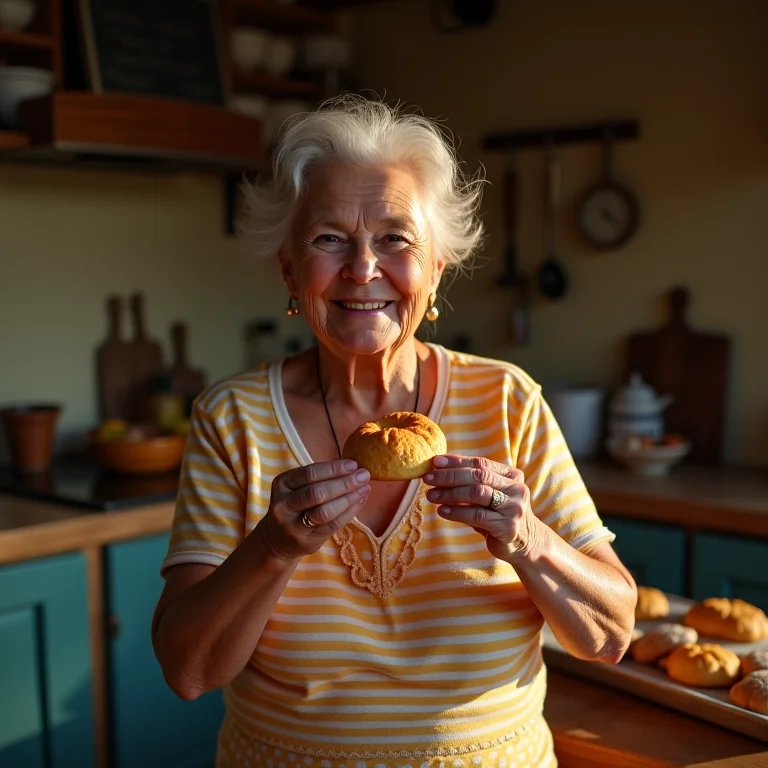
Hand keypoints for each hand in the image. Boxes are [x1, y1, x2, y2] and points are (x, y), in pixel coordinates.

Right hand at [260, 460, 369, 561]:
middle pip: (317, 492)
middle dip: (344, 483)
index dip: (333, 468)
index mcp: (282, 484)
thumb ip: (319, 478)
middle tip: (364, 476)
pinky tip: (359, 502)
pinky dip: (349, 512)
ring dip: (349, 498)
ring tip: (365, 489)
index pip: (309, 473)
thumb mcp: (296, 488)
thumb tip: (352, 468)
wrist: (278, 541)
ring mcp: (293, 526)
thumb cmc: (295, 506)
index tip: (353, 465)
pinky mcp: (306, 541)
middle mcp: (283, 505)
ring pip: (325, 511)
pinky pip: (332, 525)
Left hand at [423, 455, 544, 562]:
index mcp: (512, 475)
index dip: (456, 461)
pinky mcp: (508, 527)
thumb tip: (437, 468)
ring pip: (478, 494)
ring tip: (431, 495)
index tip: (434, 462)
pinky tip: (442, 511)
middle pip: (478, 476)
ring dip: (450, 494)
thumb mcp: (488, 494)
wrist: (523, 543)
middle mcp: (516, 489)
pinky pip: (477, 516)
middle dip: (450, 476)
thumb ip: (471, 481)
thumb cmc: (497, 514)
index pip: (480, 463)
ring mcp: (514, 508)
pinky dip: (457, 512)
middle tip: (428, 479)